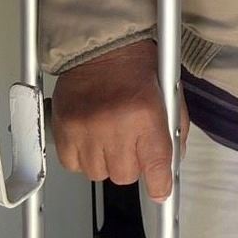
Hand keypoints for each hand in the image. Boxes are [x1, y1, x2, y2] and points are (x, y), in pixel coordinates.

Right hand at [48, 39, 185, 199]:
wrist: (101, 47)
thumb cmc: (136, 67)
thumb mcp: (169, 94)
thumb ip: (173, 131)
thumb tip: (170, 167)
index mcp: (145, 113)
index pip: (156, 165)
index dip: (160, 183)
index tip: (160, 190)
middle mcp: (114, 124)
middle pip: (125, 176)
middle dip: (132, 164)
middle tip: (131, 141)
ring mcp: (85, 129)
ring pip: (98, 174)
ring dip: (106, 161)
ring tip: (110, 134)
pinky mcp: (64, 130)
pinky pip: (74, 165)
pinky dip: (83, 157)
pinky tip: (91, 136)